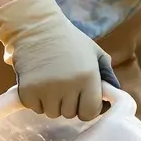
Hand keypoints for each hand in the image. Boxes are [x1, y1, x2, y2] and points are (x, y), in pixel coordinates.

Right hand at [0, 0, 115, 119]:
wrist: (37, 26)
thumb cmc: (69, 40)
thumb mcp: (94, 52)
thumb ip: (107, 75)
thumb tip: (113, 96)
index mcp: (87, 77)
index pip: (90, 112)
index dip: (88, 108)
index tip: (83, 99)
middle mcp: (68, 86)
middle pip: (70, 114)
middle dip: (70, 104)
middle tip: (65, 86)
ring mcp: (46, 89)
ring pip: (53, 113)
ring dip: (54, 104)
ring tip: (52, 84)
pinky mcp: (27, 91)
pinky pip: (36, 109)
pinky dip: (37, 101)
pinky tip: (39, 84)